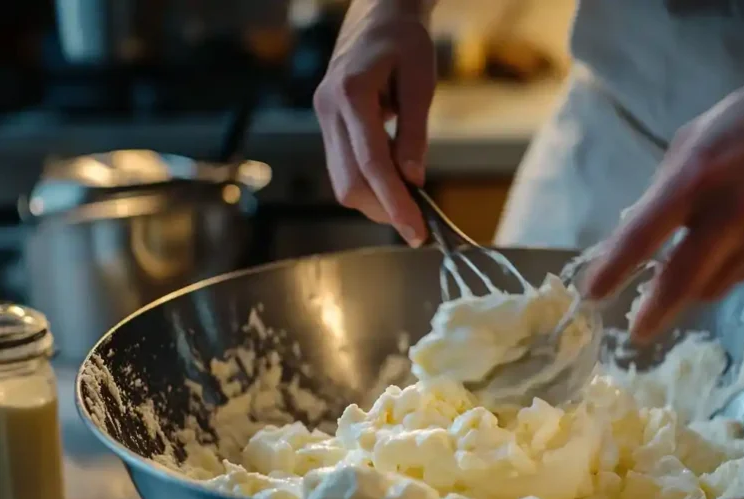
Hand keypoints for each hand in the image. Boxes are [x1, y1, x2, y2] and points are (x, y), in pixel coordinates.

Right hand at [314, 0, 435, 244]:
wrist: (378, 13)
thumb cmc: (404, 40)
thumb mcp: (420, 81)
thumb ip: (415, 132)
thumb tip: (414, 179)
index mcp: (351, 93)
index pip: (372, 164)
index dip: (394, 203)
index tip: (416, 231)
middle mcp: (329, 108)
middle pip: (349, 181)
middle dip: (383, 210)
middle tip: (417, 226)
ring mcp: (323, 116)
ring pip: (341, 180)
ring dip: (375, 201)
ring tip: (409, 206)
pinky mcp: (327, 123)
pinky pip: (343, 166)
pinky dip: (368, 183)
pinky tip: (393, 184)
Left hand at [583, 53, 743, 341]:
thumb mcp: (696, 137)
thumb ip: (666, 187)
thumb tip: (638, 232)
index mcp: (696, 174)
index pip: (643, 234)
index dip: (613, 270)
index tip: (591, 295)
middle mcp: (730, 210)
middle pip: (681, 279)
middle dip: (655, 311)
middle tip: (636, 331)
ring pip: (712, 285)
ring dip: (688, 290)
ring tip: (677, 279)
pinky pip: (741, 274)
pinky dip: (720, 273)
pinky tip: (720, 253)